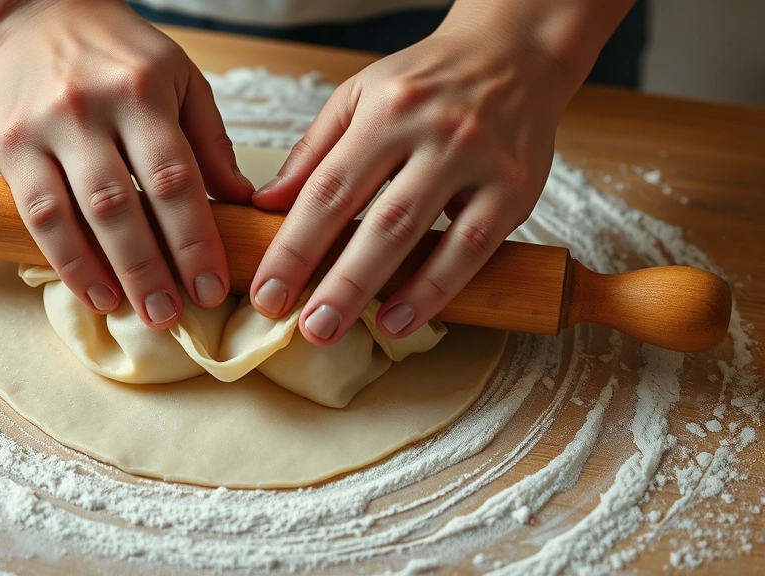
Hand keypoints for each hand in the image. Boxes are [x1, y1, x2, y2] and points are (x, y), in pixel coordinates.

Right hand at [0, 0, 253, 327]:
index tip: (211, 287)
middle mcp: (88, 107)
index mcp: (142, 91)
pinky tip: (92, 291)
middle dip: (151, 269)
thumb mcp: (181, 78)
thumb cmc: (123, 54)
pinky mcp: (7, 143)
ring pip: (72, 215)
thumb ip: (210, 141)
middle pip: (122, 204)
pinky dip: (64, 260)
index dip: (194, 240)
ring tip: (135, 313)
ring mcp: (42, 127)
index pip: (174, 178)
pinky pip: (35, 213)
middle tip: (173, 316)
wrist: (43, 14)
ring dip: (106, 274)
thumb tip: (242, 203)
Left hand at [249, 11, 579, 344]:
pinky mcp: (516, 189)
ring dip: (377, 291)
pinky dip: (435, 289)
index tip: (267, 293)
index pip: (328, 188)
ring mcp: (478, 162)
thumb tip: (266, 205)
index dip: (294, 246)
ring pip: (422, 236)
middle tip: (304, 329)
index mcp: (385, 110)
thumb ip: (314, 151)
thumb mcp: (360, 95)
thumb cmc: (426, 81)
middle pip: (376, 221)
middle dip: (335, 281)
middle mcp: (433, 133)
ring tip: (341, 331)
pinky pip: (473, 249)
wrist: (515, 52)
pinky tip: (401, 319)